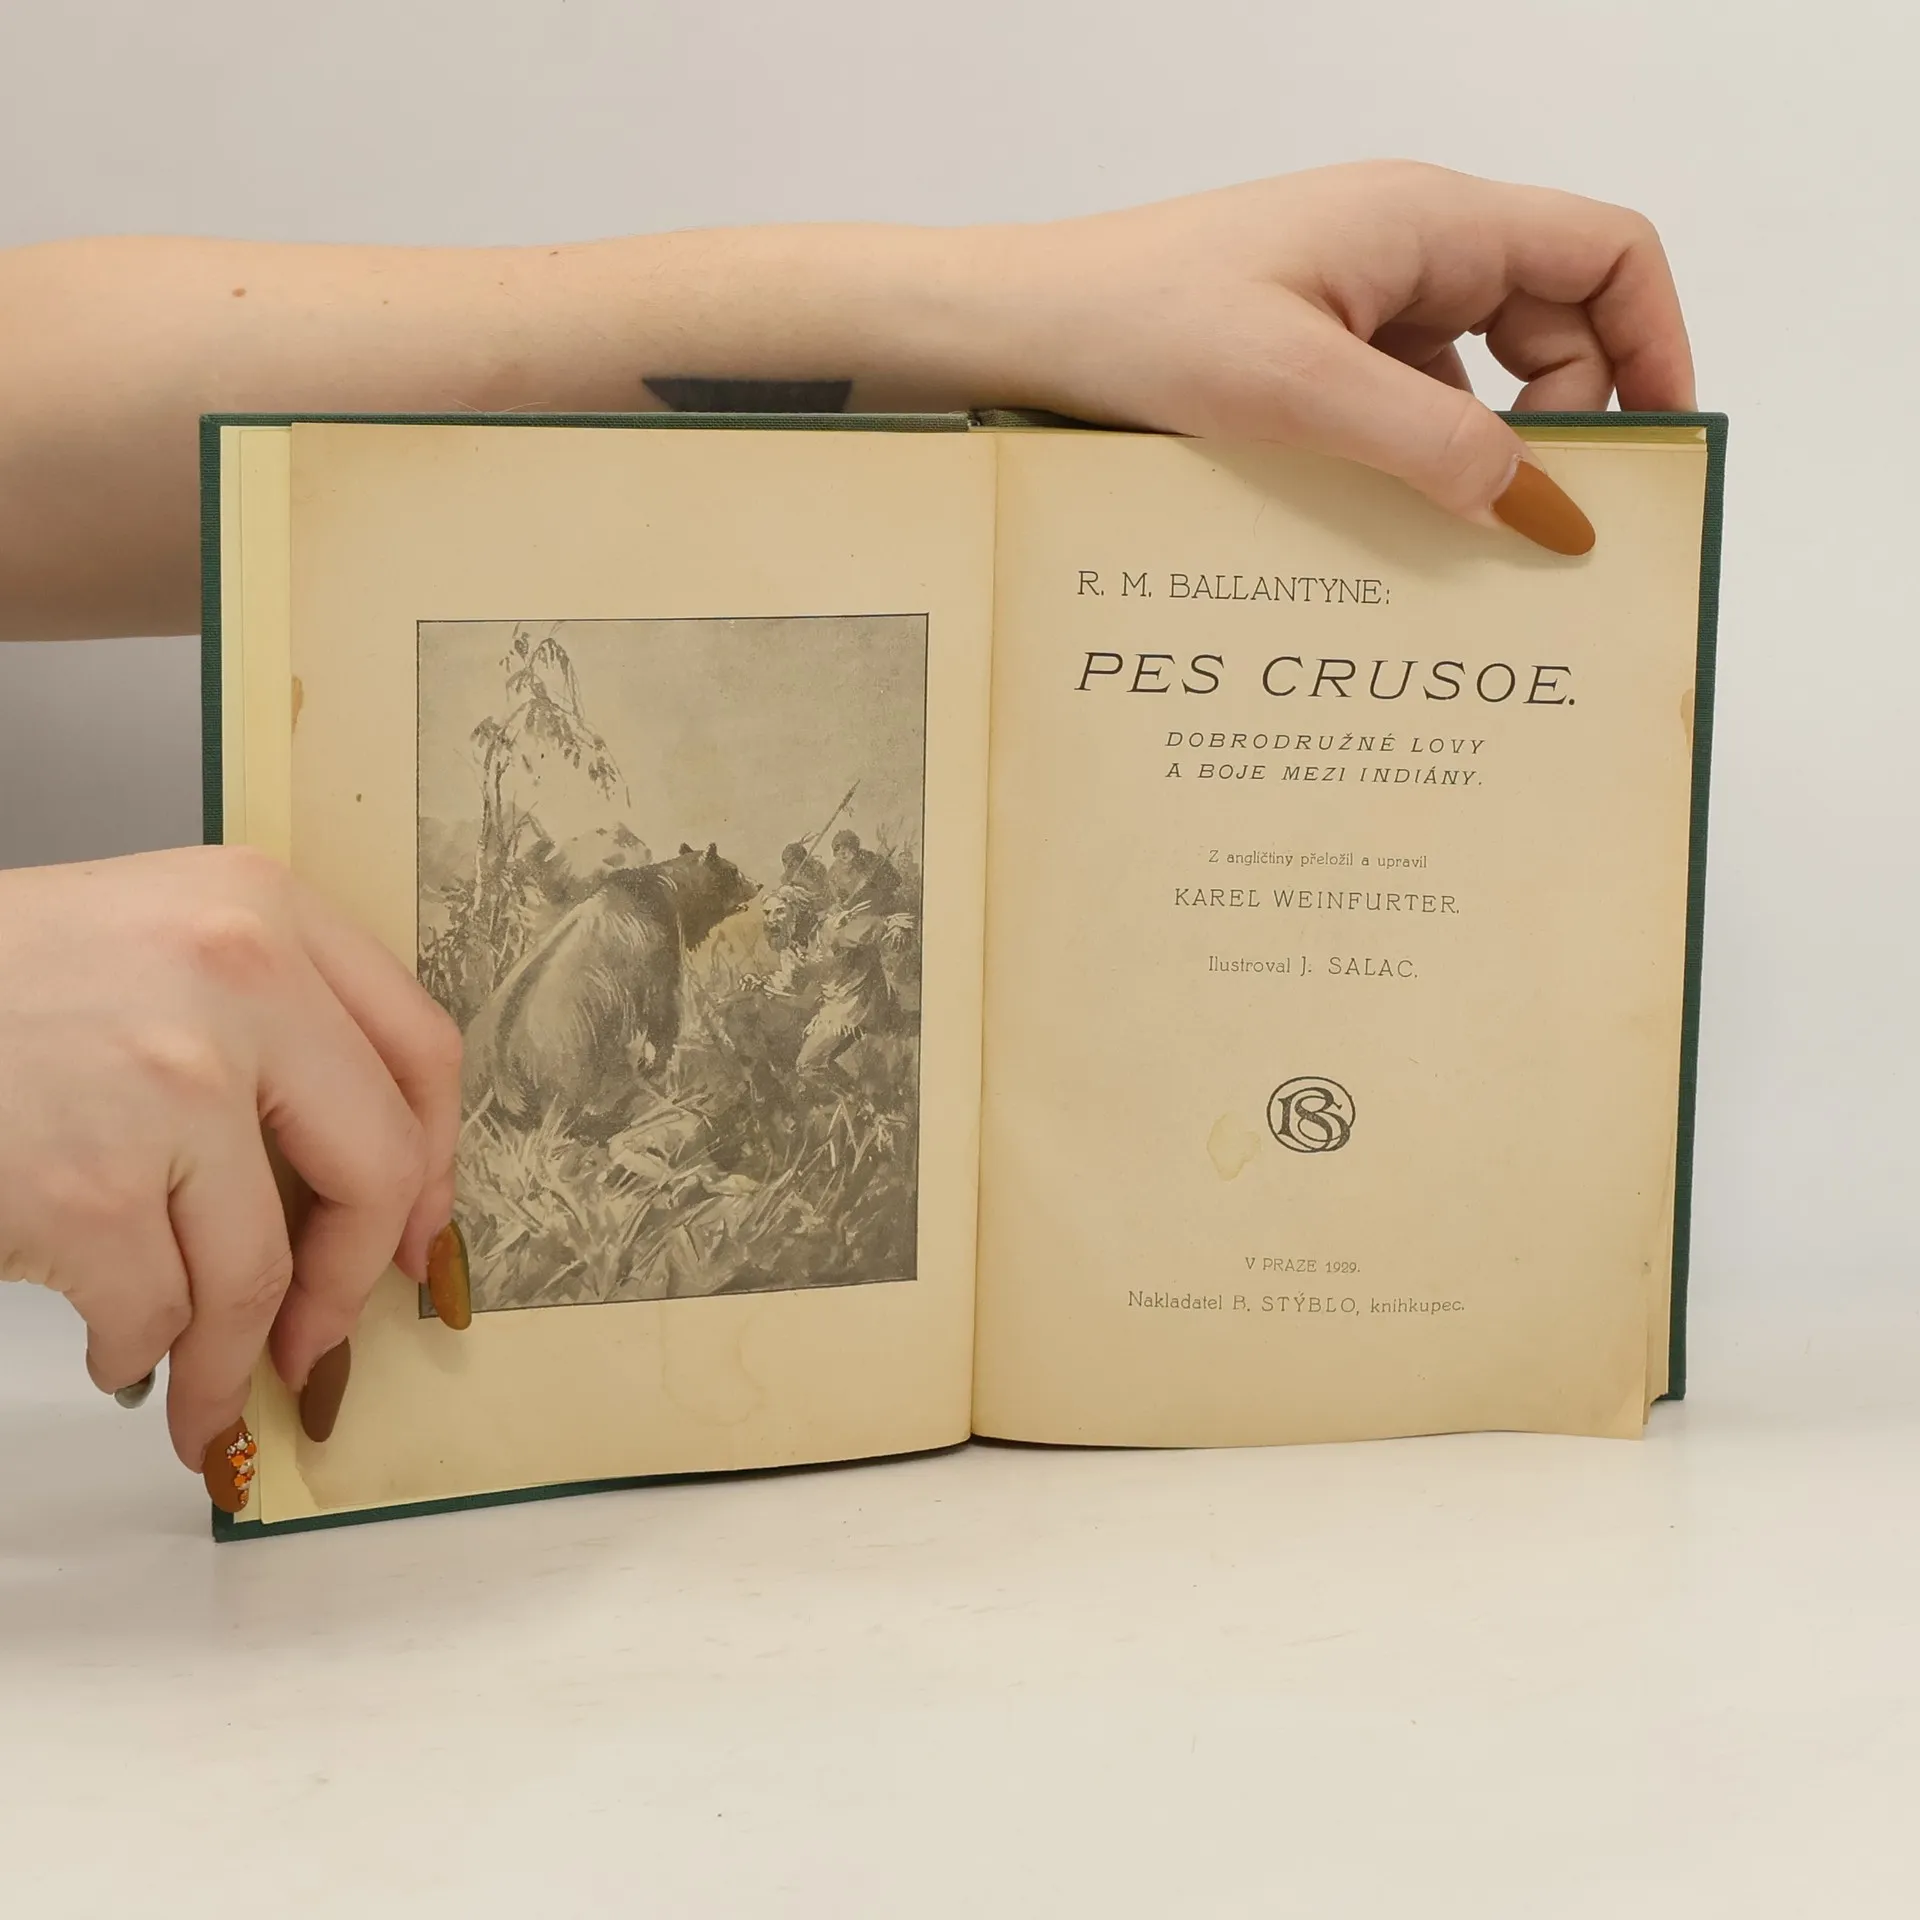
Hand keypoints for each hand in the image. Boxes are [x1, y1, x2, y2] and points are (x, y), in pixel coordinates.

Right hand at [0, 847, 460, 1472]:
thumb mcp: (152, 947)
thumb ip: (267, 1028)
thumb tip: (359, 1193)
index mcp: (263, 908)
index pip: (422, 1050)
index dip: (437, 1163)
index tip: (421, 1235)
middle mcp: (238, 977)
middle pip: (378, 1164)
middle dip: (349, 1281)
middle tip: (321, 1340)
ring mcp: (169, 1079)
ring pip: (260, 1268)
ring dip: (234, 1356)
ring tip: (206, 1386)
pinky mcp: (89, 1183)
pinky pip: (160, 1313)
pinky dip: (143, 1357)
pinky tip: (117, 1352)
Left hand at [964, 161, 1694, 549]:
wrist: (1017, 328)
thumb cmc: (1137, 328)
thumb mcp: (1300, 392)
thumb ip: (1434, 445)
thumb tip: (1547, 508)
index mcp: (1427, 224)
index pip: (1605, 252)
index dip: (1655, 341)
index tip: (1654, 447)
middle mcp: (1405, 249)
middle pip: (1553, 323)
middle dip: (1565, 419)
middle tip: (1534, 525)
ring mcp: (1356, 301)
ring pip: (1476, 373)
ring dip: (1484, 451)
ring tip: (1459, 540)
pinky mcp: (1310, 350)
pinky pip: (1403, 402)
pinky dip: (1417, 459)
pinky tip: (1389, 525)